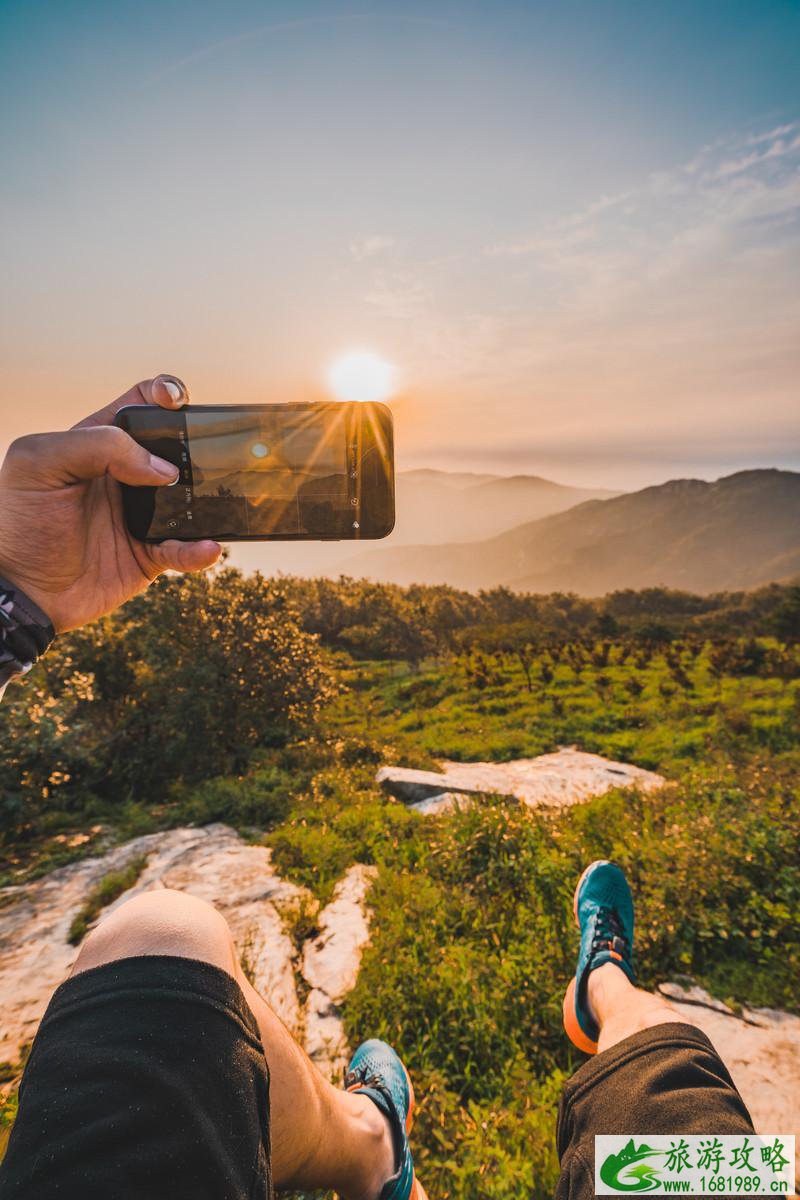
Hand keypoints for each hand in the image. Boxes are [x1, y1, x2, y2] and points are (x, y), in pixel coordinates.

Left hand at [0, 376, 220, 632]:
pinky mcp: (149, 554)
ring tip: (217, 500)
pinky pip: (184, 549)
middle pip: (176, 447)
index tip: (175, 403)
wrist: (19, 590)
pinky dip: (200, 549)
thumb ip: (97, 446)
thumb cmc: (18, 522)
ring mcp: (141, 515)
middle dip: (198, 444)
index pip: (140, 405)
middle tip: (208, 451)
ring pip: (190, 498)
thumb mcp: (40, 464)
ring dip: (208, 498)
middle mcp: (124, 476)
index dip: (164, 395)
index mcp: (98, 443)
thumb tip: (161, 468)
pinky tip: (207, 547)